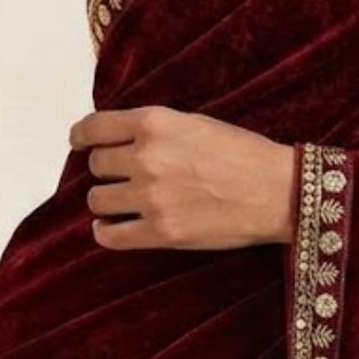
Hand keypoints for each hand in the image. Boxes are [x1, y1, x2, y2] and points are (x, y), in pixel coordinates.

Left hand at [67, 104, 296, 250]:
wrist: (278, 192)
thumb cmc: (244, 154)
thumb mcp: (195, 122)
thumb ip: (154, 129)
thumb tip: (118, 141)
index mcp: (155, 123)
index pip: (94, 128)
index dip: (82, 137)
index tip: (80, 142)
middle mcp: (146, 157)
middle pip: (96, 165)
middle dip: (106, 170)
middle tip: (122, 176)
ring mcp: (151, 196)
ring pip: (98, 199)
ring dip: (107, 201)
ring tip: (122, 202)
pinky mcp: (160, 232)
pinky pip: (109, 236)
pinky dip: (105, 232)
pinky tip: (113, 227)